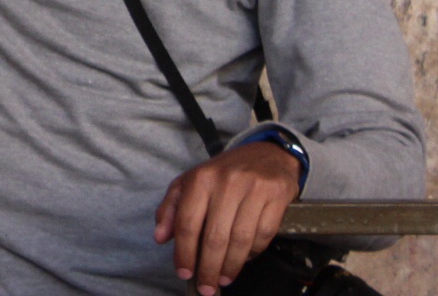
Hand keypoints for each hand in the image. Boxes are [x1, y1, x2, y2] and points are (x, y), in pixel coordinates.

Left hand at [154, 140, 300, 294]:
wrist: (267, 155)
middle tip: (206, 286)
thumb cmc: (224, 174)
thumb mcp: (191, 182)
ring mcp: (254, 189)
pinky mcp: (276, 197)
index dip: (184, 252)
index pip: (188, 223)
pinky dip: (252, 253)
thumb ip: (171, 208)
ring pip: (240, 240)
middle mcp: (227, 182)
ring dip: (230, 266)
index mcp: (201, 178)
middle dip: (208, 268)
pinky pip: (263, 235)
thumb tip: (160, 237)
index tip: (184, 272)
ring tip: (223, 278)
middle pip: (215, 237)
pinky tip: (243, 260)